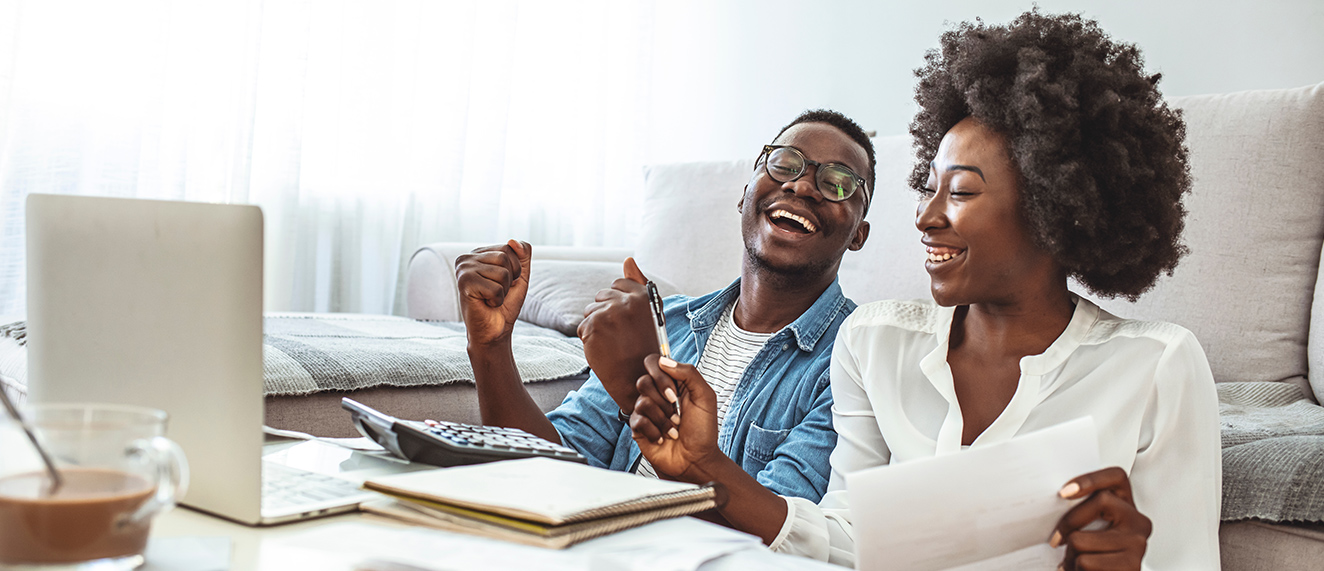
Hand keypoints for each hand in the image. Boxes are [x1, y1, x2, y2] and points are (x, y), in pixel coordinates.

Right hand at [454, 240, 531, 346]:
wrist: (495, 330)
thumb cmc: (505, 303)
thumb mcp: (520, 275)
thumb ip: (522, 254)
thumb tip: (512, 241)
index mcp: (478, 253)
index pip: (509, 247)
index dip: (515, 269)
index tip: (503, 283)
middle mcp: (467, 257)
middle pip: (505, 257)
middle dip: (510, 279)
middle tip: (497, 292)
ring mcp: (463, 269)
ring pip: (502, 272)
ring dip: (503, 290)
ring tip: (491, 298)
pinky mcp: (464, 283)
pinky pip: (496, 288)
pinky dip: (497, 300)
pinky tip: (485, 303)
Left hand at [577, 257, 659, 413]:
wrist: (638, 380)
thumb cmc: (644, 347)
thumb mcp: (649, 314)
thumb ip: (638, 284)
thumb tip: (628, 259)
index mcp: (643, 297)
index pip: (618, 284)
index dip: (617, 301)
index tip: (624, 318)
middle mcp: (627, 302)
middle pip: (601, 296)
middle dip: (605, 312)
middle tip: (618, 334)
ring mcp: (609, 314)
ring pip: (590, 311)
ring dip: (596, 326)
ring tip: (612, 343)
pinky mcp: (593, 328)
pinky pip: (583, 327)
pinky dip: (589, 339)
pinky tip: (604, 350)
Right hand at [629, 355, 720, 481]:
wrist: (696, 459)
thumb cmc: (703, 431)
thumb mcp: (705, 397)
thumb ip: (689, 373)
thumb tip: (664, 361)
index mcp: (672, 384)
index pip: (654, 363)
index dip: (660, 375)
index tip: (674, 391)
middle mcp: (657, 395)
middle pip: (643, 381)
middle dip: (663, 401)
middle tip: (676, 412)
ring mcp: (646, 411)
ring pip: (641, 402)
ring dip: (663, 419)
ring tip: (674, 428)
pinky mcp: (639, 428)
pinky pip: (637, 420)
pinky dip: (655, 431)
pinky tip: (663, 437)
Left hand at [1051, 467, 1151, 570]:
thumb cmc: (1095, 555)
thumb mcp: (1093, 528)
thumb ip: (1086, 510)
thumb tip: (1055, 499)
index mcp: (1128, 506)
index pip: (1116, 477)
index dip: (1091, 478)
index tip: (1064, 491)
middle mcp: (1138, 522)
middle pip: (1098, 502)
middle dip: (1068, 523)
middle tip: (1056, 540)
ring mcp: (1137, 544)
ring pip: (1081, 538)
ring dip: (1069, 554)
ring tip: (1074, 562)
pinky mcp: (1131, 566)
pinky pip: (1086, 561)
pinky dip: (1074, 569)